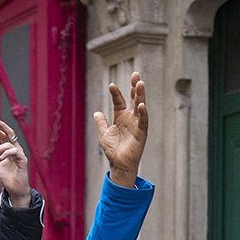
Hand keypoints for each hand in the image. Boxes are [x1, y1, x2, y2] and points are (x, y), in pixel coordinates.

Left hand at [0, 118, 30, 207]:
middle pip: (10, 134)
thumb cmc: (6, 178)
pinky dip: (6, 153)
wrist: (14, 190)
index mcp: (9, 150)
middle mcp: (15, 150)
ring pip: (9, 144)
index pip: (4, 136)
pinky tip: (0, 158)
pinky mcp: (22, 160)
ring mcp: (19, 154)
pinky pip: (14, 152)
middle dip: (2, 126)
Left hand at [93, 72, 147, 187]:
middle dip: (134, 87)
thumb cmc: (113, 150)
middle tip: (135, 74)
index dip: (116, 93)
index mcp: (121, 117)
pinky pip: (143, 121)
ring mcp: (137, 124)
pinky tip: (142, 105)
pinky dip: (143, 114)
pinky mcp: (141, 133)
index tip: (111, 85)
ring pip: (140, 106)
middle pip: (134, 99)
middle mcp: (130, 118)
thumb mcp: (104, 135)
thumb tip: (96, 112)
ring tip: (140, 83)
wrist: (118, 165)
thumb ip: (101, 123)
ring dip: (141, 95)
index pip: (119, 101)